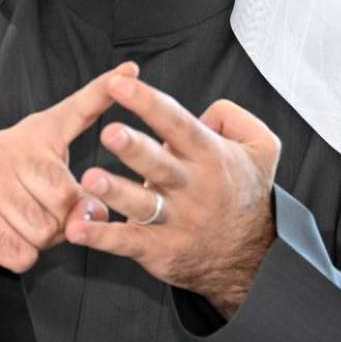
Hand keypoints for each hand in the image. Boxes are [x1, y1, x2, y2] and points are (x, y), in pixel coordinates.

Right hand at [0, 62, 137, 283]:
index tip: (130, 70)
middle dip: (62, 217)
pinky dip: (23, 256)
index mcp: (34, 135)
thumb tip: (96, 211)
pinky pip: (24, 252)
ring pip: (45, 229)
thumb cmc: (15, 198)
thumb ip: (80, 195)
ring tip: (23, 224)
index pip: (74, 110)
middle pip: (65, 195)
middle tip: (42, 213)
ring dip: (42, 239)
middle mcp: (10, 150)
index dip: (103, 91)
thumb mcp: (49, 186)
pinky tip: (8, 240)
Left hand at [65, 76, 280, 317]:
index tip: (118, 84)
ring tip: (90, 179)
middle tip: (109, 132)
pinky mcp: (161, 251)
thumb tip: (204, 111)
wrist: (256, 257)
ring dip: (115, 192)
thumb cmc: (247, 191)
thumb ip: (234, 117)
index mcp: (211, 155)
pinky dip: (102, 236)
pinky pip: (128, 242)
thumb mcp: (263, 147)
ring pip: (142, 204)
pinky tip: (77, 228)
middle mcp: (192, 186)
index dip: (147, 102)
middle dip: (133, 148)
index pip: (177, 123)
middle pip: (159, 164)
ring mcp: (176, 221)